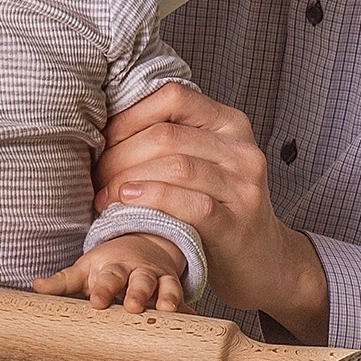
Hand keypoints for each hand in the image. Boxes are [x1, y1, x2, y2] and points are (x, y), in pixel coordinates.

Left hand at [33, 233, 187, 312]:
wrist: (144, 245)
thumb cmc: (109, 264)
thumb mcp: (85, 269)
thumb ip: (62, 282)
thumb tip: (35, 287)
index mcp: (114, 268)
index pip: (107, 278)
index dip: (102, 289)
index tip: (97, 302)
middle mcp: (138, 272)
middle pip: (138, 282)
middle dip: (136, 294)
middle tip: (133, 307)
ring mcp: (159, 280)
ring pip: (165, 287)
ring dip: (167, 298)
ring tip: (167, 310)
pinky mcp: (174, 289)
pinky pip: (184, 300)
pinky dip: (189, 311)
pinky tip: (195, 322)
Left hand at [94, 83, 326, 338]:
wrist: (264, 262)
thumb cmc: (220, 208)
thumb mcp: (206, 163)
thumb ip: (173, 140)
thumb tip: (105, 127)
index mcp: (230, 124)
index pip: (173, 98)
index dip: (130, 116)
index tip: (103, 140)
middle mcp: (242, 150)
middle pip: (166, 136)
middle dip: (119, 154)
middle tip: (96, 176)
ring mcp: (244, 187)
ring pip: (175, 166)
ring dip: (128, 178)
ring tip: (105, 194)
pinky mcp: (237, 223)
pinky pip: (189, 203)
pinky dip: (152, 198)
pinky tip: (128, 200)